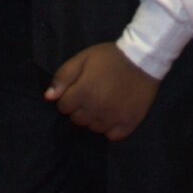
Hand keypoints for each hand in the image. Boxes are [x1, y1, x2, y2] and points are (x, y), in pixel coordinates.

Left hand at [45, 43, 160, 140]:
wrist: (143, 58)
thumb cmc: (110, 57)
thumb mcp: (84, 58)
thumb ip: (63, 76)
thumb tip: (49, 97)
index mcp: (83, 92)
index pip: (63, 107)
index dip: (69, 97)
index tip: (79, 89)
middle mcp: (96, 109)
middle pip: (77, 120)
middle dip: (80, 108)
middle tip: (93, 94)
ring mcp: (113, 118)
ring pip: (93, 128)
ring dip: (95, 118)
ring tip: (104, 102)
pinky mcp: (128, 123)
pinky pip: (112, 136)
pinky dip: (111, 128)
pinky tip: (114, 115)